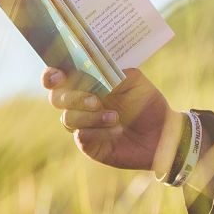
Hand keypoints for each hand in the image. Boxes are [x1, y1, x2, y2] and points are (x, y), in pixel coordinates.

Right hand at [41, 67, 172, 171]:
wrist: (163, 133)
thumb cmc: (147, 103)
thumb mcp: (133, 80)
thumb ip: (110, 71)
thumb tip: (89, 69)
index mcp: (86, 84)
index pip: (58, 77)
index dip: (51, 76)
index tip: (58, 76)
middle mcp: (79, 104)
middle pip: (56, 98)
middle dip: (73, 98)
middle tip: (96, 101)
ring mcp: (83, 125)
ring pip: (68, 119)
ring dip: (90, 117)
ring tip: (115, 118)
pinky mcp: (89, 145)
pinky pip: (80, 137)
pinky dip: (96, 132)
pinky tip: (114, 131)